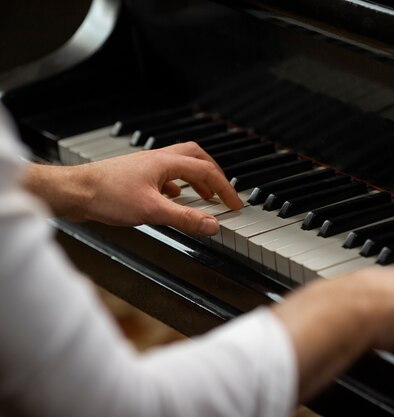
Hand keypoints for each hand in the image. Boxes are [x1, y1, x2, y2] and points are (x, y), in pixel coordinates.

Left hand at [24, 142, 242, 234]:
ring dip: (196, 178)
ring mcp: (146, 166)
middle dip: (214, 174)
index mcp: (166, 162)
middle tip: (223, 191)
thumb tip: (212, 224)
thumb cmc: (105, 195)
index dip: (225, 188)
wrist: (74, 192)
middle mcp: (158, 159)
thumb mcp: (151, 211)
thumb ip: (185, 218)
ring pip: (180, 165)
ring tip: (204, 195)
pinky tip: (173, 199)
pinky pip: (165, 174)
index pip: (206, 171)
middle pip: (196, 157)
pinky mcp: (136, 176)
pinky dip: (178, 185)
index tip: (234, 203)